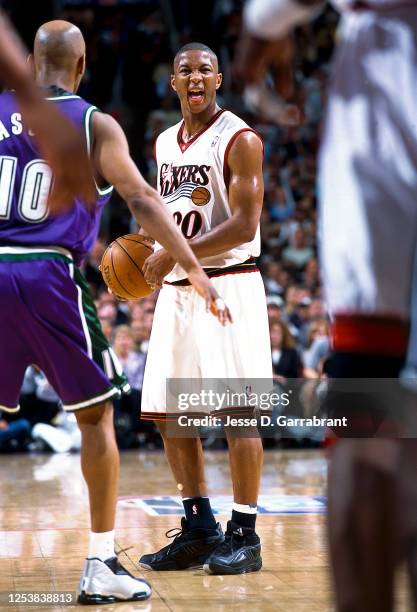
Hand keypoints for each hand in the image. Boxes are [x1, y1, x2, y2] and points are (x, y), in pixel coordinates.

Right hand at [19, 98, 95, 212]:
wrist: (32, 97)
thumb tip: (63, 160)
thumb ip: (65, 145)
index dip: (91, 184)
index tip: (92, 199)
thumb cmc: (43, 114)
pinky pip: (55, 176)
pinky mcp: (52, 149)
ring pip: (69, 179)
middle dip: (84, 193)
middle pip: (83, 176)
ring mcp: (65, 148)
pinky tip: (48, 201)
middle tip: (88, 208)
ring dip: (63, 197)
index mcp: (79, 141)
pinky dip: (53, 190)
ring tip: (59, 211)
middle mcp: (76, 146)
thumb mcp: (59, 130)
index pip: (89, 168)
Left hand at [142, 248, 174, 289]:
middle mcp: (149, 268)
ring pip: (152, 281)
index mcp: (147, 262)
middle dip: (149, 281)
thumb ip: (153, 259)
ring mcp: (154, 272)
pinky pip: (158, 283)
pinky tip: (162, 287)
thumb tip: (156, 260)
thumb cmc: (165, 252)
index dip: (147, 274)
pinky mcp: (160, 275)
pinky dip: (160, 286)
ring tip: (157, 286)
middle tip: (152, 284)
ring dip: (155, 285)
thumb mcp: (155, 254)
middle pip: (147, 277)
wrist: (170, 253)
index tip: (150, 276)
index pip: (144, 271)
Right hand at [187, 268, 232, 325]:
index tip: (231, 322)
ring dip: (219, 312)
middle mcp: (216, 295)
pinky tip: (207, 312)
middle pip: (222, 306)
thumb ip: (212, 305)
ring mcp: (211, 292)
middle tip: (225, 324)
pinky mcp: (205, 290)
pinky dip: (207, 305)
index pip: (225, 307)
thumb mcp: (207, 296)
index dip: (229, 314)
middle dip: (224, 316)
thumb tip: (216, 315)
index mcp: (216, 297)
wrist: (196, 272)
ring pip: (217, 303)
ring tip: (220, 320)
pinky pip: (207, 299)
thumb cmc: (201, 285)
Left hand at [233, 34, 298, 125]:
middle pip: (260, 104)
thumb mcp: (282, 60)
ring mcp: (244, 76)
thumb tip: (286, 97)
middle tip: (296, 118)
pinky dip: (275, 106)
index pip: (260, 97)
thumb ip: (282, 79)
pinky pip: (262, 97)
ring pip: (261, 103)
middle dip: (278, 114)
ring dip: (279, 112)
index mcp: (249, 72)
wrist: (269, 19)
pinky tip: (288, 110)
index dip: (276, 108)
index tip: (293, 113)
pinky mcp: (249, 75)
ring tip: (295, 115)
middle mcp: (243, 76)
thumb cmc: (276, 34)